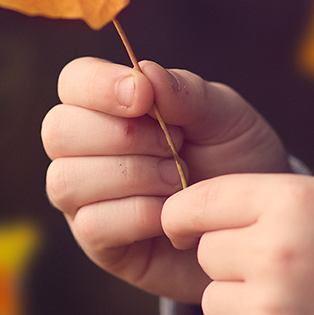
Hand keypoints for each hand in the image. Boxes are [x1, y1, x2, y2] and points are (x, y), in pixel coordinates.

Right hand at [41, 57, 288, 302]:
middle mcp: (84, 150)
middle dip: (121, 136)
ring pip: (67, 180)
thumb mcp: (225, 119)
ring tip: (180, 180)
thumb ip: (187, 93)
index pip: (74, 81)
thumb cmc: (235, 165)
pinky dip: (139, 214)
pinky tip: (171, 215)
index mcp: (109, 107)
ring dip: (132, 176)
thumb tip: (144, 70)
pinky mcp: (99, 243)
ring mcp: (85, 199)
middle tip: (176, 145)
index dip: (99, 86)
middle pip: (58, 130)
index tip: (144, 96)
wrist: (255, 227)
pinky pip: (93, 224)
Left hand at [161, 173, 313, 314]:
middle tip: (291, 288)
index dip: (186, 218)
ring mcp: (267, 309)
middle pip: (206, 256)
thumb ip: (276, 214)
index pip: (200, 200)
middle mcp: (275, 249)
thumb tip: (200, 229)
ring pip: (212, 304)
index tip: (184, 231)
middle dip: (233, 270)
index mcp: (297, 200)